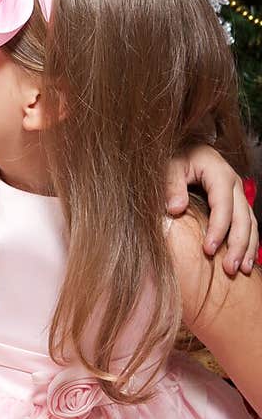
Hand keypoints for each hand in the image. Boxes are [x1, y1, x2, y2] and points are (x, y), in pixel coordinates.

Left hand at [166, 146, 258, 276]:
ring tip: (242, 269)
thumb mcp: (169, 166)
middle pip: (242, 217)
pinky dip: (248, 242)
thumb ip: (172, 186)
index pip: (223, 205)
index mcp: (219, 173)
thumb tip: (176, 209)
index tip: (209, 250)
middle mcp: (234, 184)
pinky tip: (245, 260)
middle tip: (230, 269)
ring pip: (250, 223)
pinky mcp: (236, 203)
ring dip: (248, 247)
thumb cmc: (175, 157)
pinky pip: (247, 224)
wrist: (184, 148)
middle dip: (238, 245)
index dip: (218, 229)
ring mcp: (237, 194)